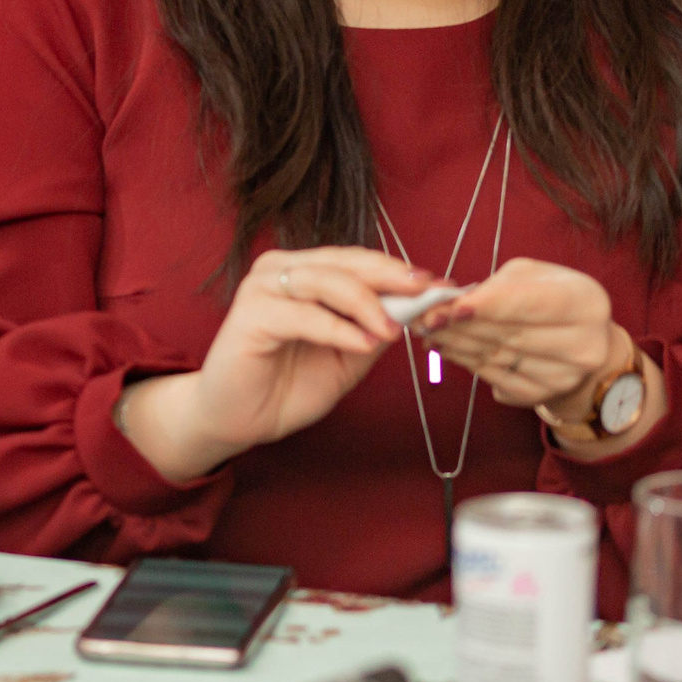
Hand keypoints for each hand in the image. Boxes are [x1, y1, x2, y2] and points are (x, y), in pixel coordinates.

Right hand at [119, 247, 426, 483]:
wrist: (240, 420)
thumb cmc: (287, 386)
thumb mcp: (347, 357)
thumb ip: (372, 330)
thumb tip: (415, 309)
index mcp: (304, 274)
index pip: (357, 261)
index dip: (399, 271)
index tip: (441, 286)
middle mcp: (280, 270)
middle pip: (345, 262)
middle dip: (391, 276)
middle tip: (427, 291)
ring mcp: (262, 288)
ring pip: (326, 280)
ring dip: (366, 304)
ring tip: (391, 330)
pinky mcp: (249, 315)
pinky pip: (303, 315)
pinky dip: (337, 329)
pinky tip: (362, 343)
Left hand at [420, 258, 619, 413]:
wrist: (576, 341)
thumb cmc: (547, 298)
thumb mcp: (530, 277)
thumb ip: (496, 287)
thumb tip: (450, 303)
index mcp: (586, 302)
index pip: (533, 304)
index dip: (490, 305)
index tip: (452, 305)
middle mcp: (584, 344)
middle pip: (510, 334)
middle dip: (460, 325)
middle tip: (423, 315)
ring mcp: (566, 376)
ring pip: (497, 357)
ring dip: (455, 343)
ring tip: (426, 329)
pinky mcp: (544, 394)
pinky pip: (494, 378)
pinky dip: (464, 360)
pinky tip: (444, 348)